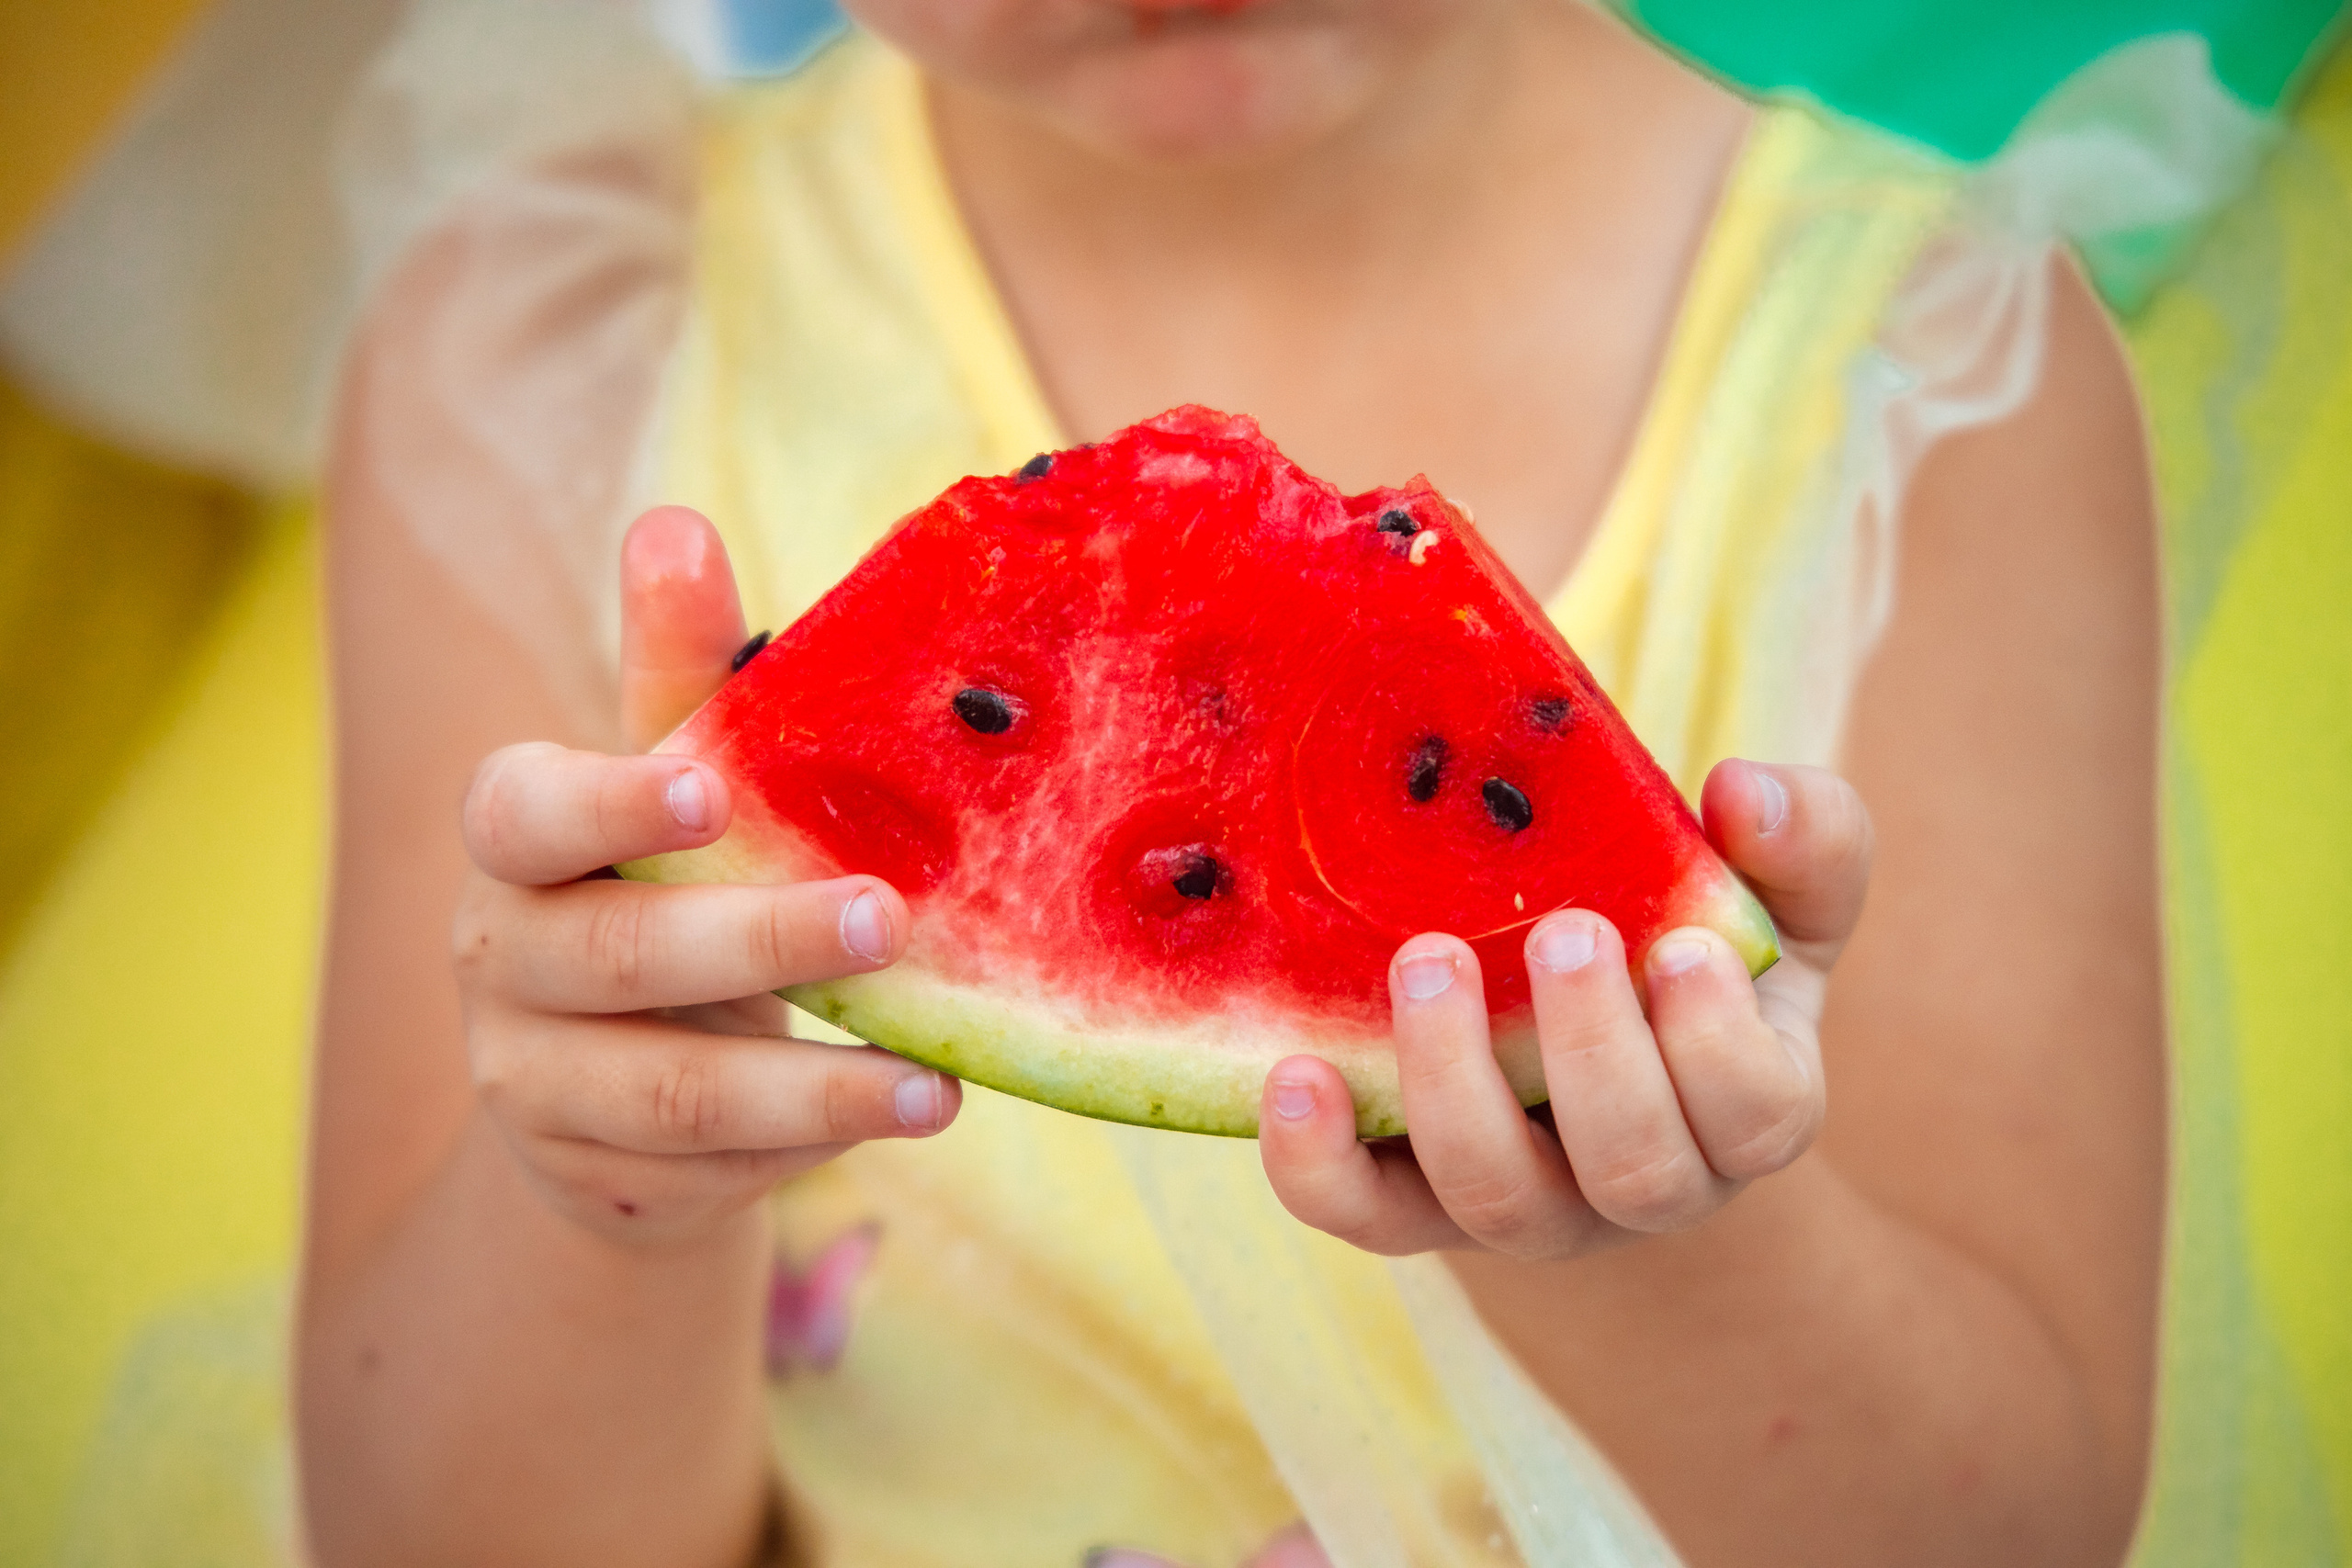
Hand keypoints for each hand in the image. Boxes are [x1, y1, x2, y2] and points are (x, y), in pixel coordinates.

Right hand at [450, 507, 960, 1246]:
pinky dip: (811, 1144)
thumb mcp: (671, 785)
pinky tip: (903, 1111)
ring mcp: (537, 1085)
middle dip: (762, 941)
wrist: (610, 1087)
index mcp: (516, 843)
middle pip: (624, 957)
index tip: (707, 788)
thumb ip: (675, 675)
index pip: (524, 811)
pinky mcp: (599, 1183)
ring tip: (935, 1083)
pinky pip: (714, 1172)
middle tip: (888, 919)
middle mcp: (501, 962)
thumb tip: (674, 523)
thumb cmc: (661, 888)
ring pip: (675, 1094)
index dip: (609, 804)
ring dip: (814, 1088)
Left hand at [1258, 760, 1866, 1257]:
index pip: (1757, 1114)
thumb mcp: (1775, 902)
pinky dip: (1320, 1161)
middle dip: (1594, 1052)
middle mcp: (1636, 1181)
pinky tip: (1294, 1072)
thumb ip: (1803, 842)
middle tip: (1561, 932)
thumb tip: (1745, 788)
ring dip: (1456, 1083)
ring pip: (1495, 1195)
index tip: (1679, 949)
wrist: (1591, 1053)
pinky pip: (1362, 1214)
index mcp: (1741, 1108)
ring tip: (1427, 959)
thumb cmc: (1688, 954)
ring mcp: (1519, 1204)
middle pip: (1632, 1168)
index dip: (1721, 1045)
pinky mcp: (1408, 1206)